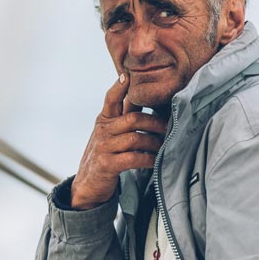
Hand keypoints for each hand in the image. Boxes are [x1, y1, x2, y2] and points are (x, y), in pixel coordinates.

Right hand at [71, 73, 166, 208]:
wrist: (88, 183)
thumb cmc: (106, 154)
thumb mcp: (110, 133)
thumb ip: (125, 116)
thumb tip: (146, 97)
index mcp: (103, 120)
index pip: (110, 99)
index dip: (119, 88)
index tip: (127, 76)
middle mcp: (102, 131)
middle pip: (133, 119)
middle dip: (156, 123)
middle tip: (170, 128)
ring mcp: (103, 147)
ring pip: (136, 139)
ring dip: (155, 144)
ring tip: (165, 147)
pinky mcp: (107, 164)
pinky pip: (134, 158)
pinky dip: (149, 159)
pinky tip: (155, 161)